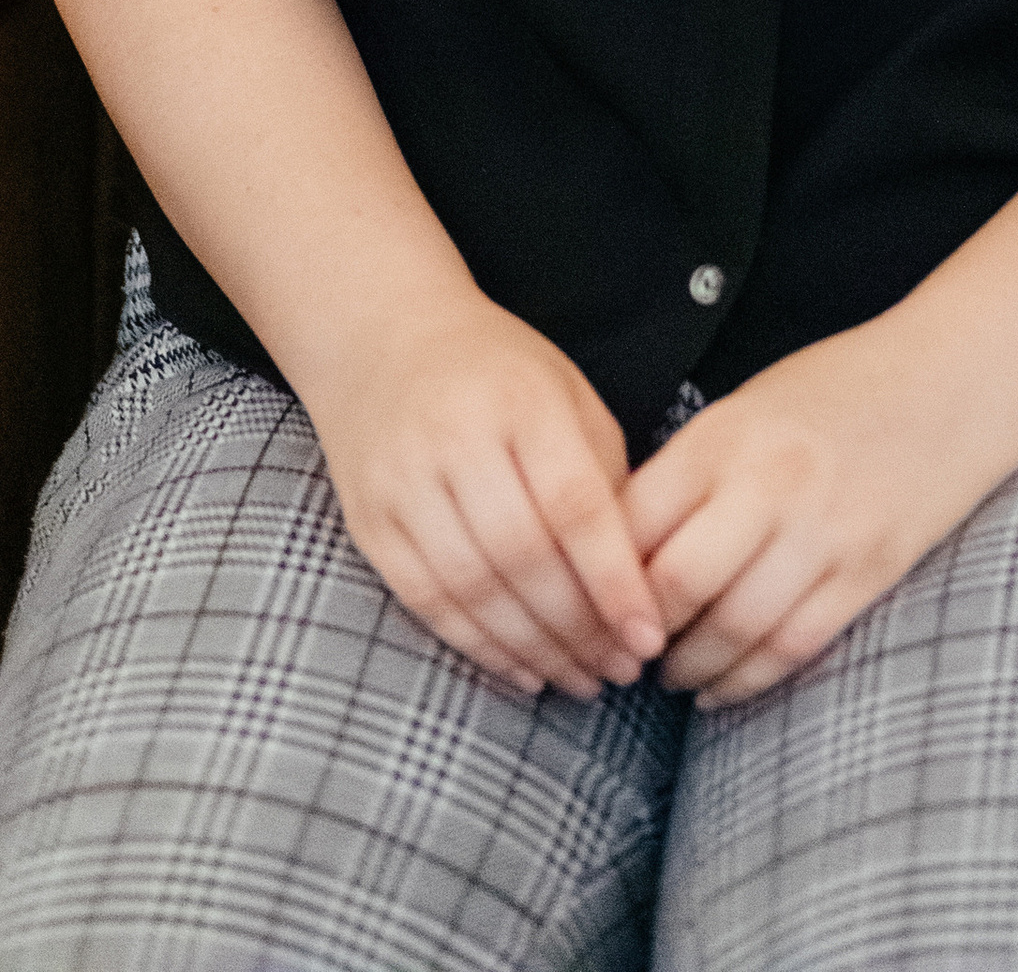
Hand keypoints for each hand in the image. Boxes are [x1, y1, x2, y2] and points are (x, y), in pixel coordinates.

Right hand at [311, 291, 668, 701]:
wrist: (379, 337)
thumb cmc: (496, 373)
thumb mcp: (565, 394)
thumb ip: (603, 473)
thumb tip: (641, 576)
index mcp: (520, 401)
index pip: (573, 505)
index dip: (614, 579)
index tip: (649, 636)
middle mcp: (455, 439)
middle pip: (523, 556)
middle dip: (579, 628)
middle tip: (621, 671)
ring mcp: (403, 482)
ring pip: (474, 588)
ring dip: (534, 649)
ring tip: (581, 680)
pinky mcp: (369, 521)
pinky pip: (428, 602)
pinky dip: (479, 646)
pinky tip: (523, 670)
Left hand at [624, 319, 1004, 707]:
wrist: (952, 380)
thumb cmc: (838, 389)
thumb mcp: (746, 407)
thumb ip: (690, 472)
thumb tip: (623, 550)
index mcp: (724, 436)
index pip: (633, 523)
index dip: (599, 577)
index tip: (584, 604)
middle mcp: (767, 485)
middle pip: (674, 586)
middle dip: (638, 634)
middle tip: (620, 654)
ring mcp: (821, 533)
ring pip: (732, 629)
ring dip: (689, 667)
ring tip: (669, 676)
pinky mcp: (866, 573)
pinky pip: (791, 646)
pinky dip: (747, 680)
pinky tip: (720, 688)